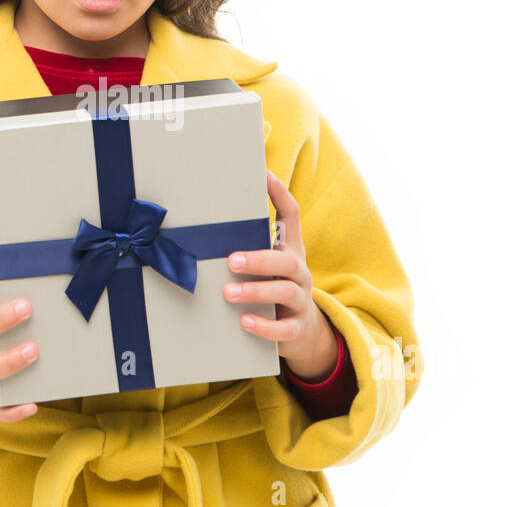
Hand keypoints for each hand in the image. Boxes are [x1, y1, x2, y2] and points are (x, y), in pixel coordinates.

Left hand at [223, 169, 337, 381]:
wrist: (303, 332)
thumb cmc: (274, 289)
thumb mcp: (267, 267)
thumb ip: (246, 247)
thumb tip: (202, 229)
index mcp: (290, 250)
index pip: (292, 215)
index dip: (280, 194)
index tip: (264, 174)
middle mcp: (299, 272)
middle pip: (287, 260)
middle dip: (259, 258)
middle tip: (231, 260)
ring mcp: (301, 300)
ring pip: (285, 291)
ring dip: (256, 290)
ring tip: (228, 294)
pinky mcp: (297, 327)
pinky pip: (283, 327)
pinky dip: (264, 325)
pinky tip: (244, 321)